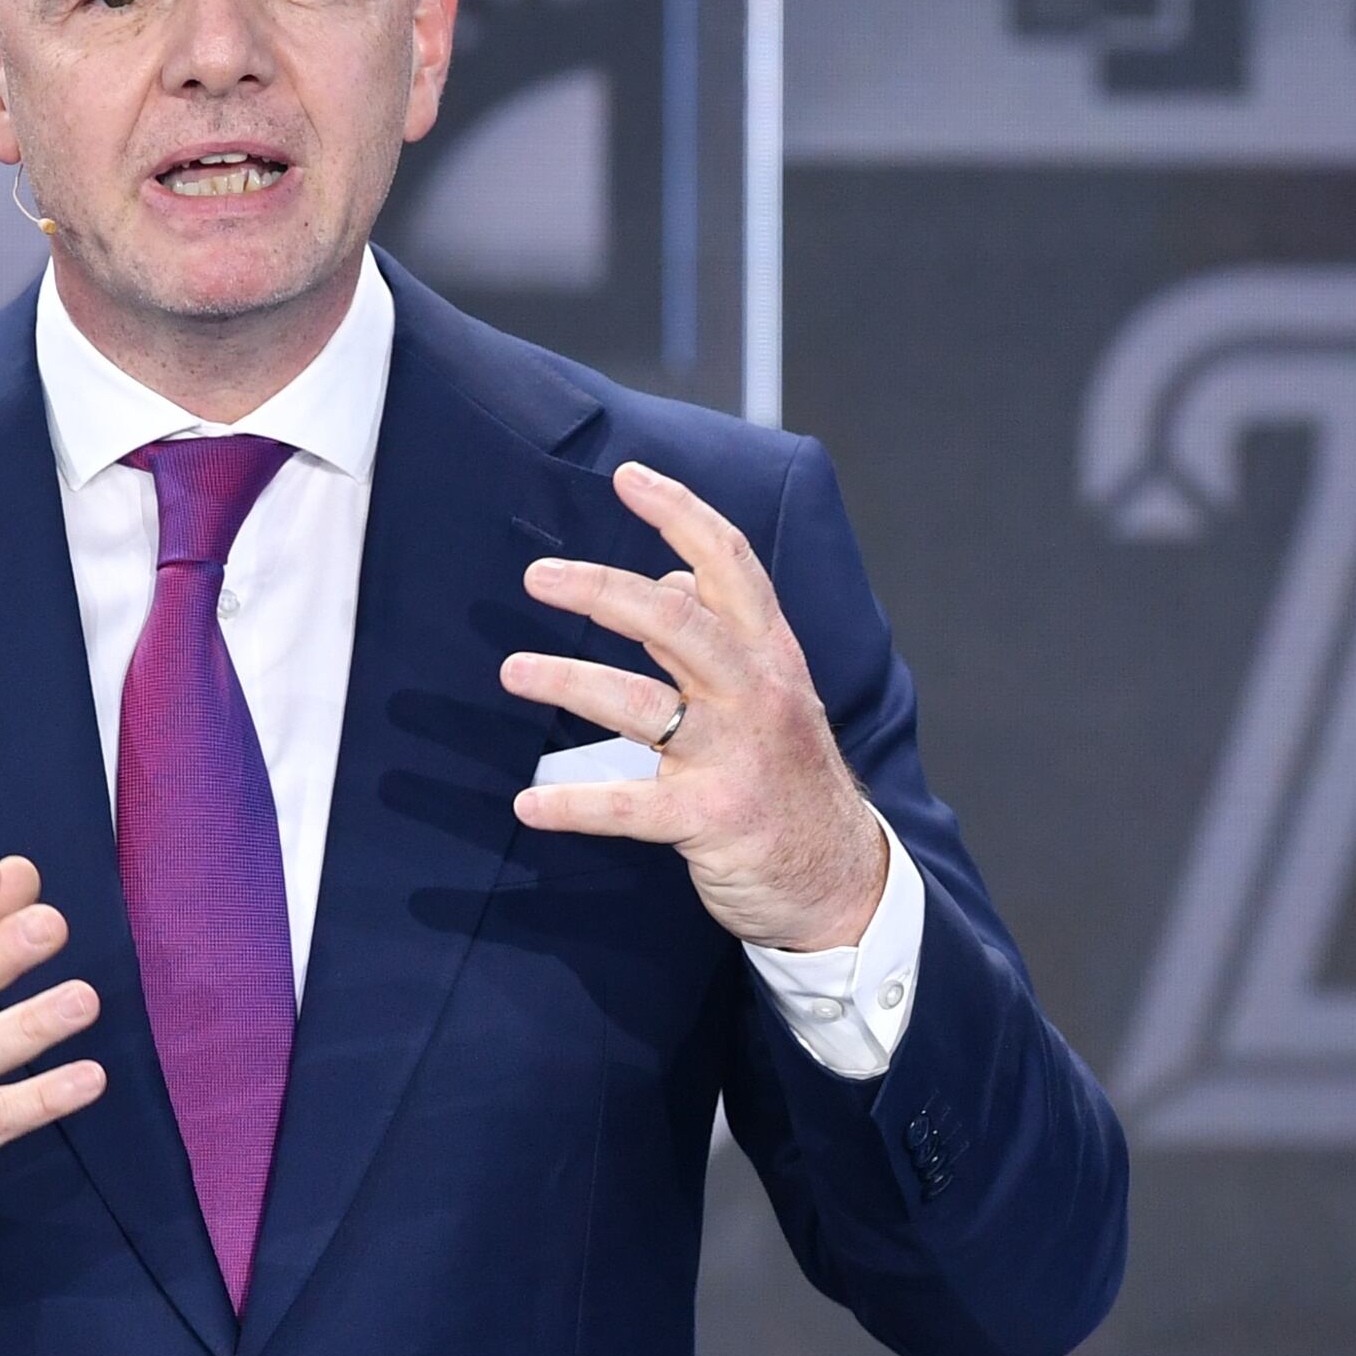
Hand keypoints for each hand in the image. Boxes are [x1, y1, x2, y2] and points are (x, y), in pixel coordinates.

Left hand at [506, 460, 892, 953]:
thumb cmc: (790, 778)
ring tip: (514, 670)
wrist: (840, 878)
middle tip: (538, 577)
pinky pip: (629, 805)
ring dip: (568, 680)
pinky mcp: (712, 817)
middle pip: (674, 621)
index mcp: (771, 654)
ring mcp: (735, 756)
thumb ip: (720, 635)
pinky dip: (574, 804)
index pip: (730, 563)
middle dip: (600, 591)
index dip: (680, 514)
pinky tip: (529, 805)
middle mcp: (756, 693)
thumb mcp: (771, 691)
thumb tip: (669, 577)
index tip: (628, 477)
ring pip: (639, 702)